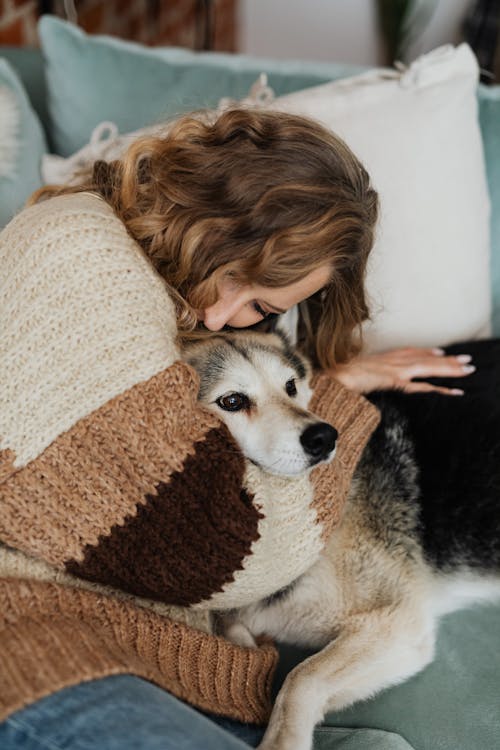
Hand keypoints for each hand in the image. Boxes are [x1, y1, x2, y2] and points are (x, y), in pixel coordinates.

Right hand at [332, 347, 474, 395]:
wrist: (333, 377)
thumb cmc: (339, 376)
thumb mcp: (354, 371)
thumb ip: (365, 373)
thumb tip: (364, 378)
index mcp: (383, 357)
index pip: (410, 352)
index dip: (426, 352)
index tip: (440, 352)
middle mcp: (393, 360)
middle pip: (425, 358)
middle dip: (447, 359)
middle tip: (466, 360)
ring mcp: (396, 369)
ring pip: (429, 367)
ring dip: (450, 368)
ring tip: (467, 369)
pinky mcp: (396, 380)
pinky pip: (422, 386)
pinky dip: (439, 388)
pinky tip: (452, 391)